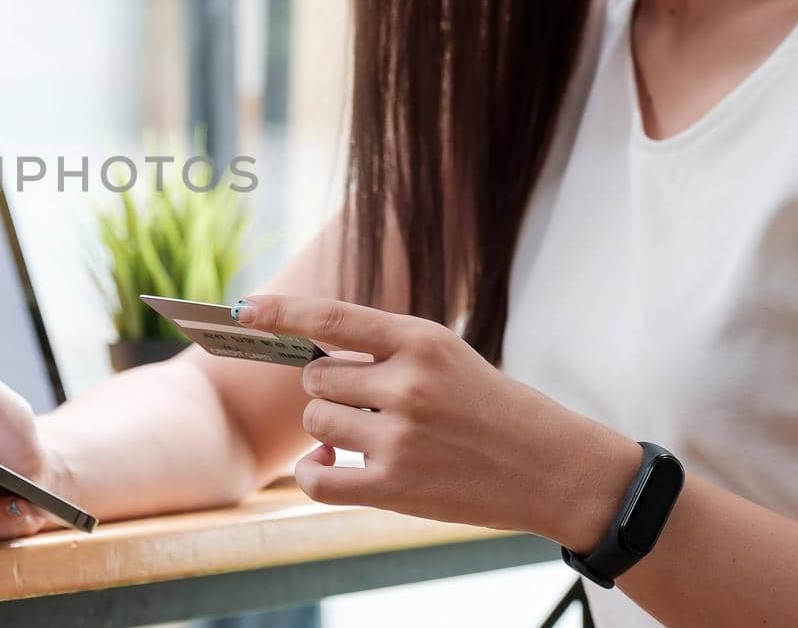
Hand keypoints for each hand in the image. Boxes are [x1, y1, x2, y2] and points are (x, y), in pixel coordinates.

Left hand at [232, 294, 639, 550]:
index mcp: (420, 340)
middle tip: (369, 400)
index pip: (330, 317)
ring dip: (331, 428)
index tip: (243, 310)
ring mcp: (400, 436)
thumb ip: (382, 349)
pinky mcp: (396, 486)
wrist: (554, 468)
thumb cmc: (492, 407)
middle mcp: (407, 383)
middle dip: (330, 387)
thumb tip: (306, 355)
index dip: (280, 311)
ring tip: (372, 433)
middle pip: (315, 376)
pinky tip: (332, 465)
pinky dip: (313, 471)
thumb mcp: (446, 355)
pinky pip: (316, 477)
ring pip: (316, 419)